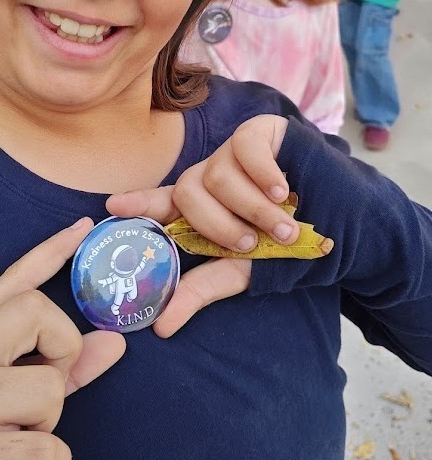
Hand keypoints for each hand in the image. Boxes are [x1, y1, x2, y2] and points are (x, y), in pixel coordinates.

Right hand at [0, 218, 125, 459]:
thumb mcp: (13, 382)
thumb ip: (63, 359)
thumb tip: (115, 342)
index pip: (15, 279)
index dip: (51, 250)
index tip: (83, 226)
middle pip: (37, 311)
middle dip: (61, 352)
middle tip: (43, 384)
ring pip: (49, 388)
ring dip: (50, 421)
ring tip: (18, 429)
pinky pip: (49, 450)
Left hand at [107, 114, 291, 336]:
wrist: (345, 226)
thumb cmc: (288, 248)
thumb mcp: (241, 271)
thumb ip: (201, 289)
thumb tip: (160, 326)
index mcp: (202, 207)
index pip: (161, 202)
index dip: (138, 203)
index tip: (113, 207)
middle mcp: (211, 176)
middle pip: (188, 191)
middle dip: (217, 224)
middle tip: (251, 245)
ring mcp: (233, 152)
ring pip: (217, 173)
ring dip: (251, 208)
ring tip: (283, 228)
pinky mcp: (261, 132)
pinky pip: (245, 148)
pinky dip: (264, 175)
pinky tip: (283, 192)